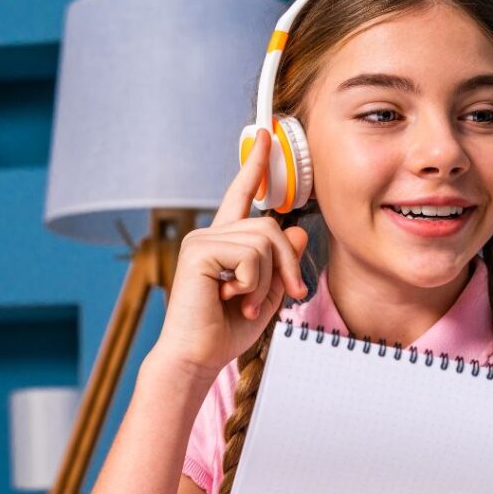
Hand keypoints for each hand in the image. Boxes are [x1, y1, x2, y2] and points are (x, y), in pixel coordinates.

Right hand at [155, 127, 309, 378]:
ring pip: (264, 241)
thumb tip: (295, 229)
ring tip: (247, 302)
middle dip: (289, 262)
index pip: (240, 196)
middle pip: (270, 226)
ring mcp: (201, 240)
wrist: (197, 358)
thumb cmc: (225, 332)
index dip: (255, 166)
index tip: (265, 135)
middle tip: (291, 294)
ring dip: (268, 279)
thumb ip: (281, 264)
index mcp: (223, 243)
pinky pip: (250, 255)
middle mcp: (209, 235)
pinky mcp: (198, 251)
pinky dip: (253, 283)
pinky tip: (233, 299)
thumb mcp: (267, 295)